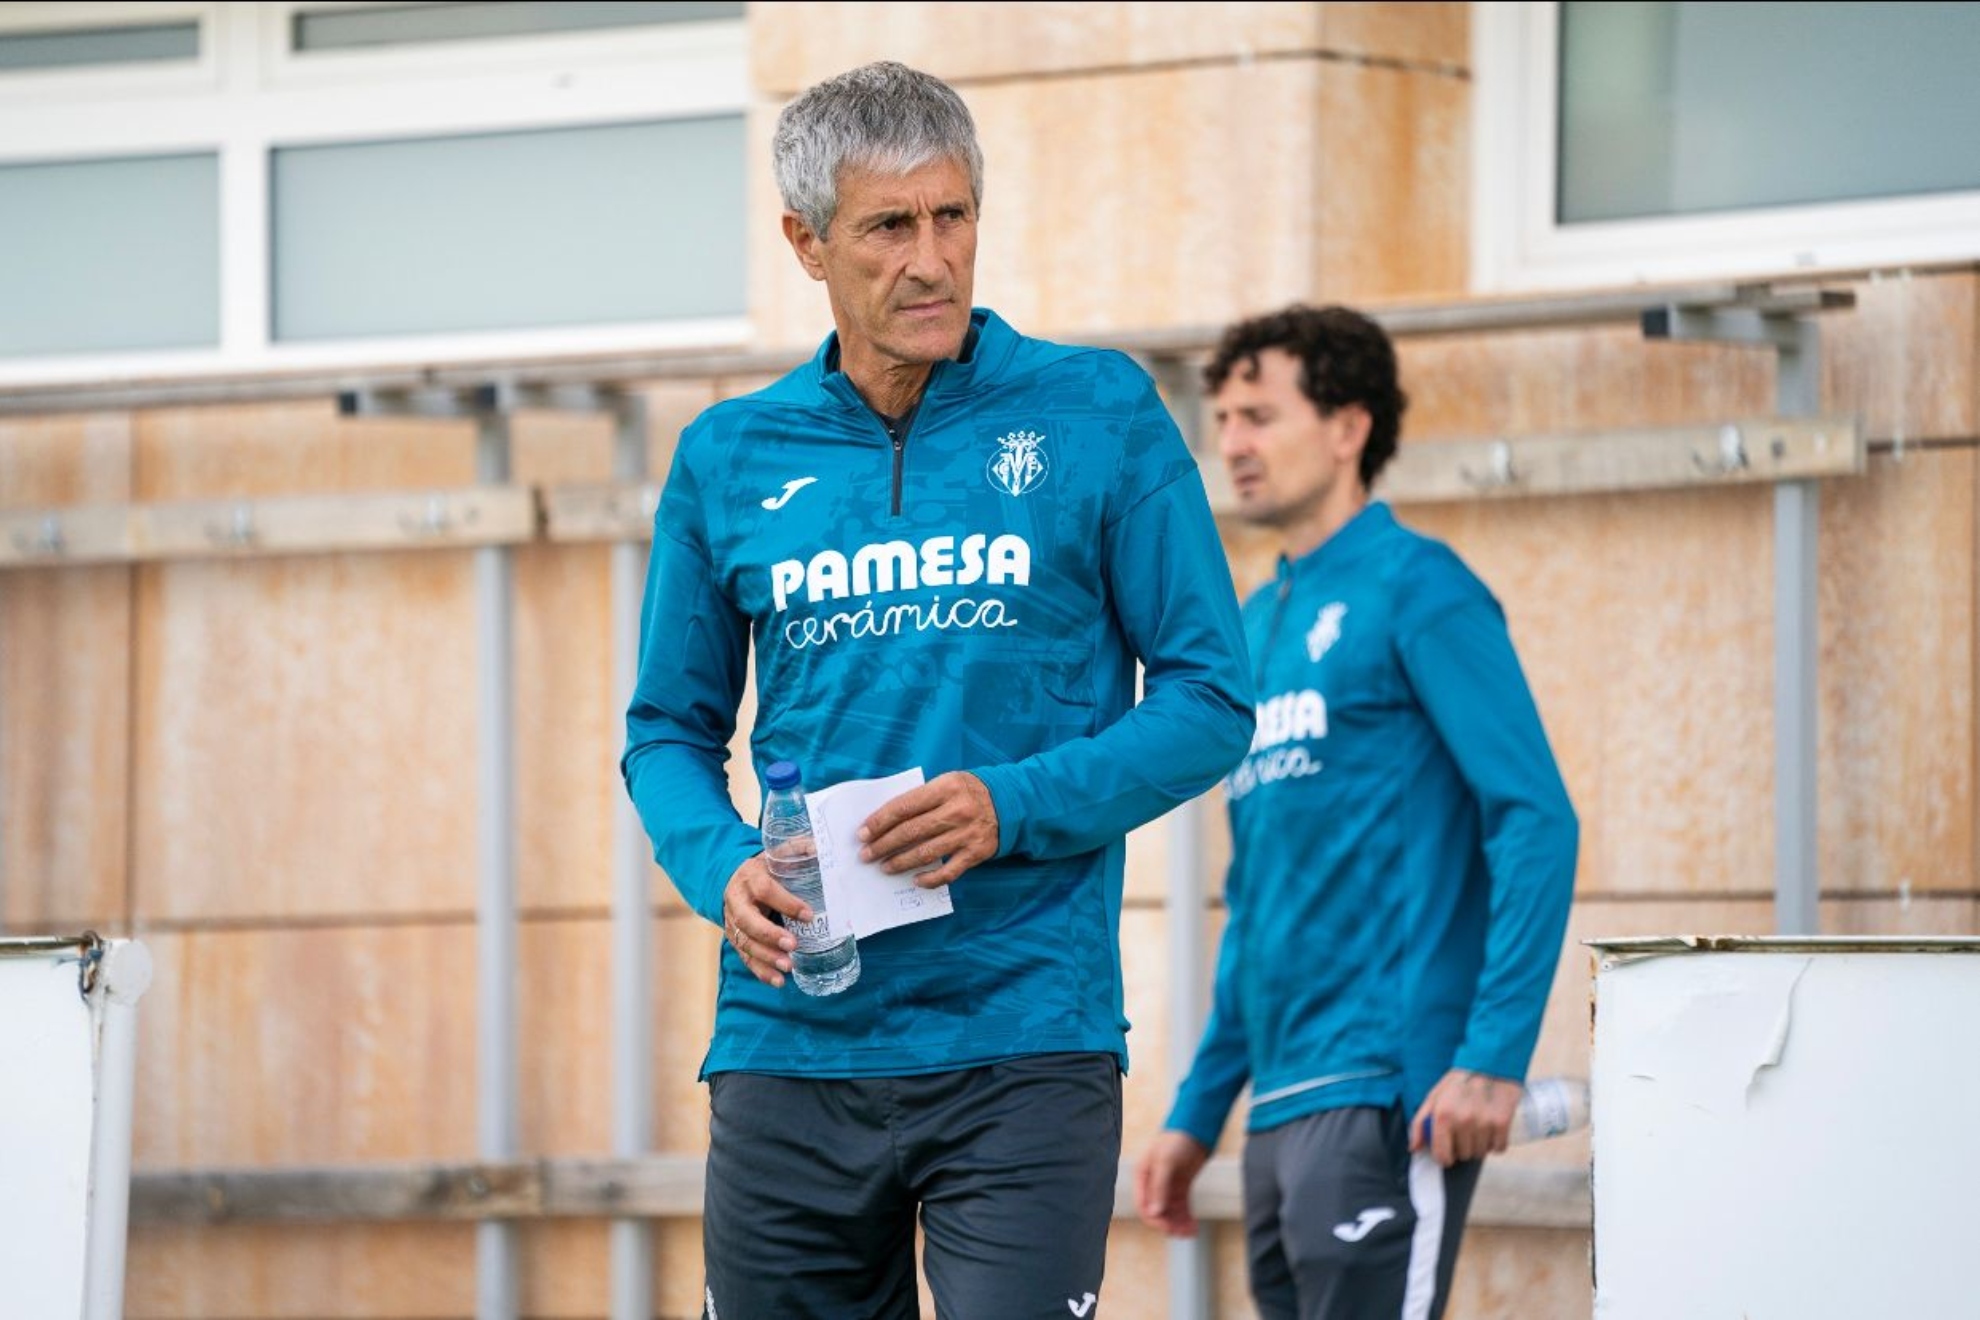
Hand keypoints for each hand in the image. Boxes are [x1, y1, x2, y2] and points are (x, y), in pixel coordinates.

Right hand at [721, 855, 802, 988]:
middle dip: (770, 934)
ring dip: (766, 957)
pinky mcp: (735, 938)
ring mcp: (733, 923)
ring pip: (745, 943)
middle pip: (748, 921)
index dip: (787, 903)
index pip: (766, 890)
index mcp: (750, 878)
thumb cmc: (764, 868)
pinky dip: (761, 971)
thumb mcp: (777, 854)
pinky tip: (778, 980)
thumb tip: (819, 848)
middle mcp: (738, 901)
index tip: (809, 915)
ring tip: (788, 966)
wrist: (732, 877)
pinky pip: (746, 957)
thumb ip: (798, 849)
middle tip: (793, 945)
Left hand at [857, 771, 998, 887]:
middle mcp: (956, 810)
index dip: (879, 821)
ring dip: (900, 862)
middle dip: (883, 845)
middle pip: (911, 831)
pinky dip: (930, 878)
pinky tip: (915, 880)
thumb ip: (921, 798)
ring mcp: (967, 833)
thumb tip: (885, 820)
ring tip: (884, 867)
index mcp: (945, 788)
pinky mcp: (976, 853)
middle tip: (866, 855)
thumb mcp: (947, 782)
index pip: (904, 806)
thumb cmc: (969, 792)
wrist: (1010, 803)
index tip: (862, 833)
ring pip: (926, 853)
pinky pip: (948, 871)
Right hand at [1135, 1130, 1210, 1236]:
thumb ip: (1159, 1187)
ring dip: (1179, 1224)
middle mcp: (1153, 1184)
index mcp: (1142, 1177)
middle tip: (1183, 1233)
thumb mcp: (1165, 1162)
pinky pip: (1182, 1209)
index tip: (1168, 1228)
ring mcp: (1168, 1187)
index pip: (1143, 1205)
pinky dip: (1187, 1219)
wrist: (1196, 1130)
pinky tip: (1194, 1227)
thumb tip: (1154, 1212)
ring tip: (1191, 1232)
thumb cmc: (1176, 1141)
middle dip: (1169, 1224)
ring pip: (1170, 1213)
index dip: (1154, 1219)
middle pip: (1157, 1212)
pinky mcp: (1181, 1188)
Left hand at [1410, 1068, 1521, 1166]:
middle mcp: (1463, 1121)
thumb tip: (1414, 1148)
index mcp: (1443, 1115)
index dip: (1444, 1157)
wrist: (1490, 1063)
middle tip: (1465, 1132)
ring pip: (1480, 1153)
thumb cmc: (1460, 1080)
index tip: (1448, 1155)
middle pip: (1463, 1155)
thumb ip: (1420, 1122)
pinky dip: (1496, 1144)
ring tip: (1478, 1129)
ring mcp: (1484, 1123)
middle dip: (1462, 1147)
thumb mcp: (1434, 1096)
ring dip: (1479, 1146)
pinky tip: (1492, 1131)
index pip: (1442, 1154)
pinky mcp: (1502, 1123)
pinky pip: (1498, 1148)